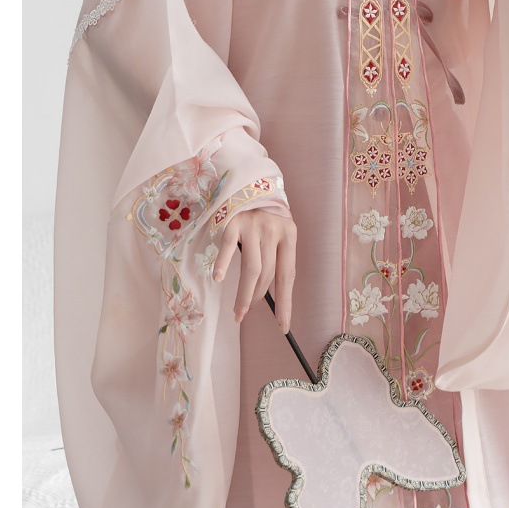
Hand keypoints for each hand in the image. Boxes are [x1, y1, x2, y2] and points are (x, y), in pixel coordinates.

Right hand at [213, 208, 296, 332]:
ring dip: (244, 294)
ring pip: (251, 268)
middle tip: (244, 314)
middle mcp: (274, 229)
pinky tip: (219, 278)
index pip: (288, 275)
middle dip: (257, 299)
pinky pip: (229, 247)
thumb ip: (275, 257)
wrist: (247, 181)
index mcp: (289, 234)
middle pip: (267, 274)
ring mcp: (253, 225)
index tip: (283, 326)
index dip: (286, 302)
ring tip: (238, 311)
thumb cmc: (262, 214)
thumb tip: (269, 298)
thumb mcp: (277, 232)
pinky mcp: (234, 221)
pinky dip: (224, 264)